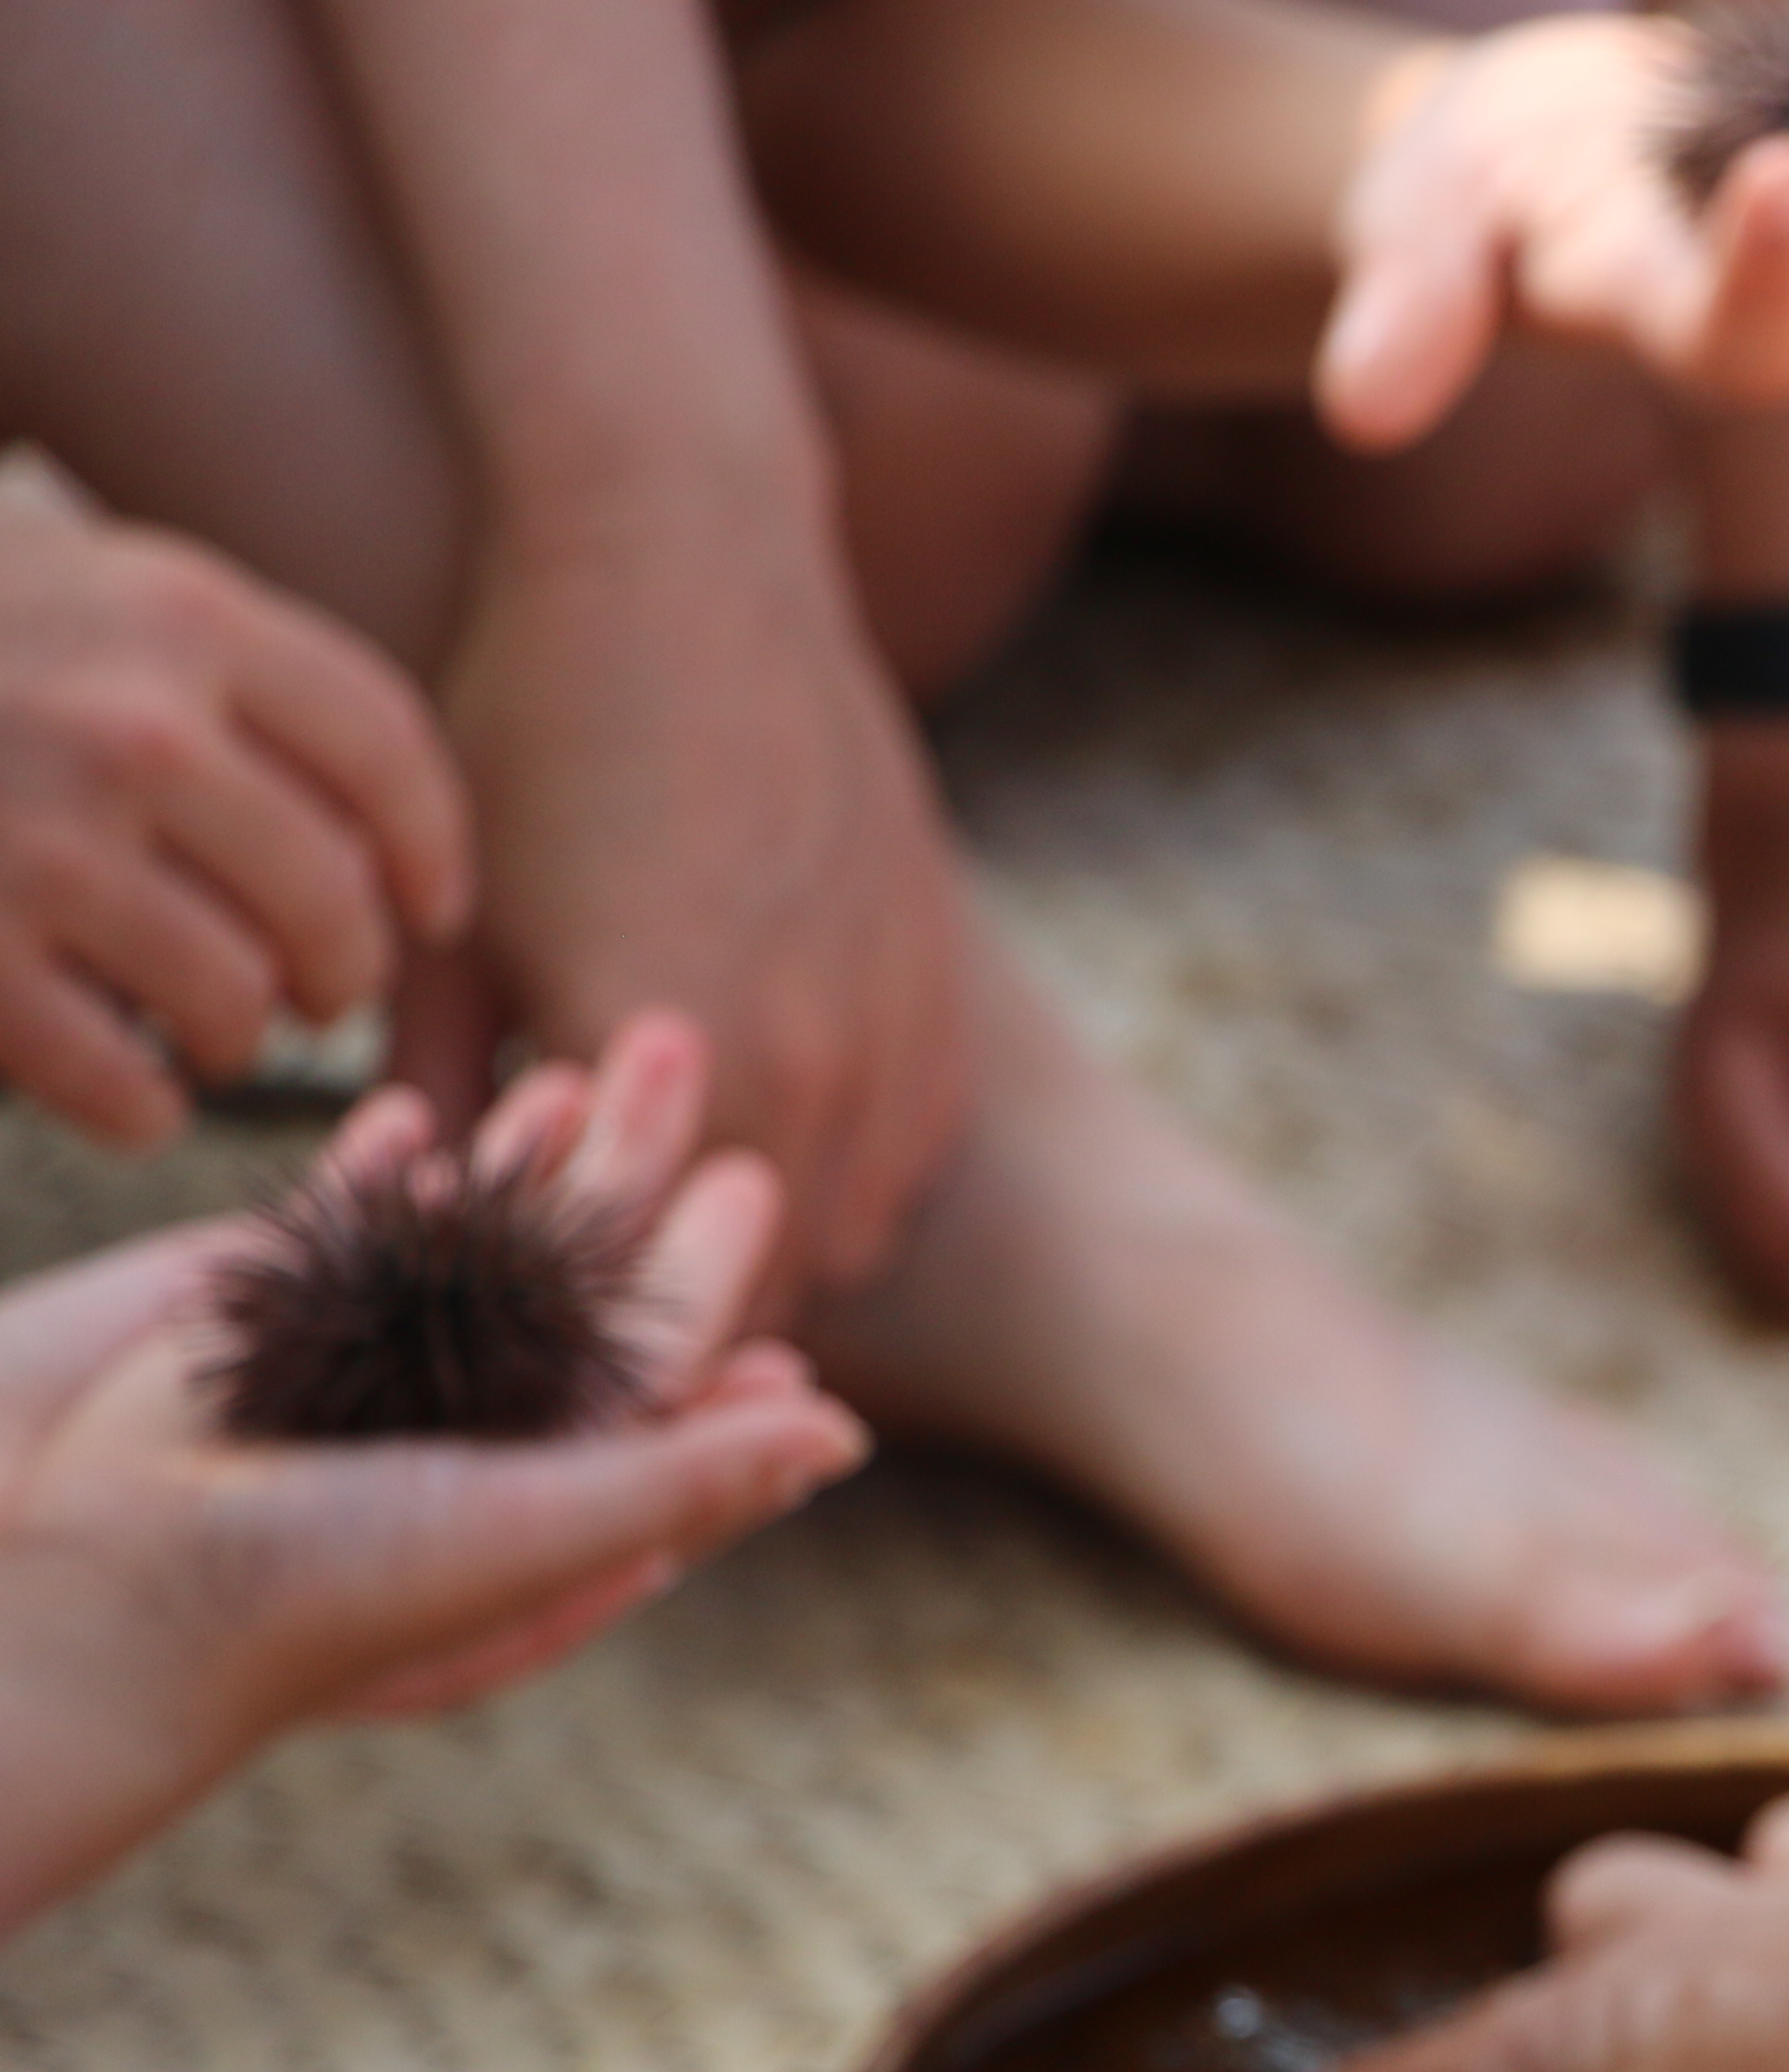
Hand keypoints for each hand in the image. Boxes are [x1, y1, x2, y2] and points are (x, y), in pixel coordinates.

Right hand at [0, 454, 470, 1147]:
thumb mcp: (103, 588)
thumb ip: (237, 675)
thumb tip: (385, 834)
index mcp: (187, 620)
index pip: (386, 754)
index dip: (431, 852)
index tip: (435, 911)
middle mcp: (135, 727)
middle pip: (329, 900)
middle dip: (343, 972)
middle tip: (323, 994)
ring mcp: (41, 839)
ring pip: (235, 1000)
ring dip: (237, 1039)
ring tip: (217, 1035)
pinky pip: (112, 1078)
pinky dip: (141, 1108)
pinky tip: (139, 1098)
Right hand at [0, 1010, 866, 1931]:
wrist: (106, 1586)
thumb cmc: (335, 1585)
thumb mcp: (544, 1529)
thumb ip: (692, 1475)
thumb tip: (846, 1435)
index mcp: (544, 1476)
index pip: (660, 1355)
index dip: (710, 1271)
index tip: (760, 1177)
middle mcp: (463, 1423)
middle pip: (577, 1273)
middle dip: (632, 1167)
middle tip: (679, 1047)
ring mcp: (361, 1369)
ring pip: (472, 1236)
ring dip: (530, 1150)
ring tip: (583, 1061)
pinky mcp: (265, 1324)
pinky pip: (348, 1228)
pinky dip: (395, 1168)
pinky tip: (435, 1110)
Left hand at [424, 523, 973, 1298]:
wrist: (697, 575)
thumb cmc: (542, 735)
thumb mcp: (446, 929)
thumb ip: (432, 1099)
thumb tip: (413, 1226)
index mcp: (672, 1057)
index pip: (625, 1282)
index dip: (558, 1340)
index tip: (505, 1349)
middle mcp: (810, 1064)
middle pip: (741, 1287)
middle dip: (658, 1324)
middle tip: (576, 1328)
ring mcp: (895, 1038)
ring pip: (834, 1248)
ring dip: (756, 1267)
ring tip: (664, 1249)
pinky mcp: (945, 1008)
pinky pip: (900, 1171)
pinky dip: (833, 1195)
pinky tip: (758, 1161)